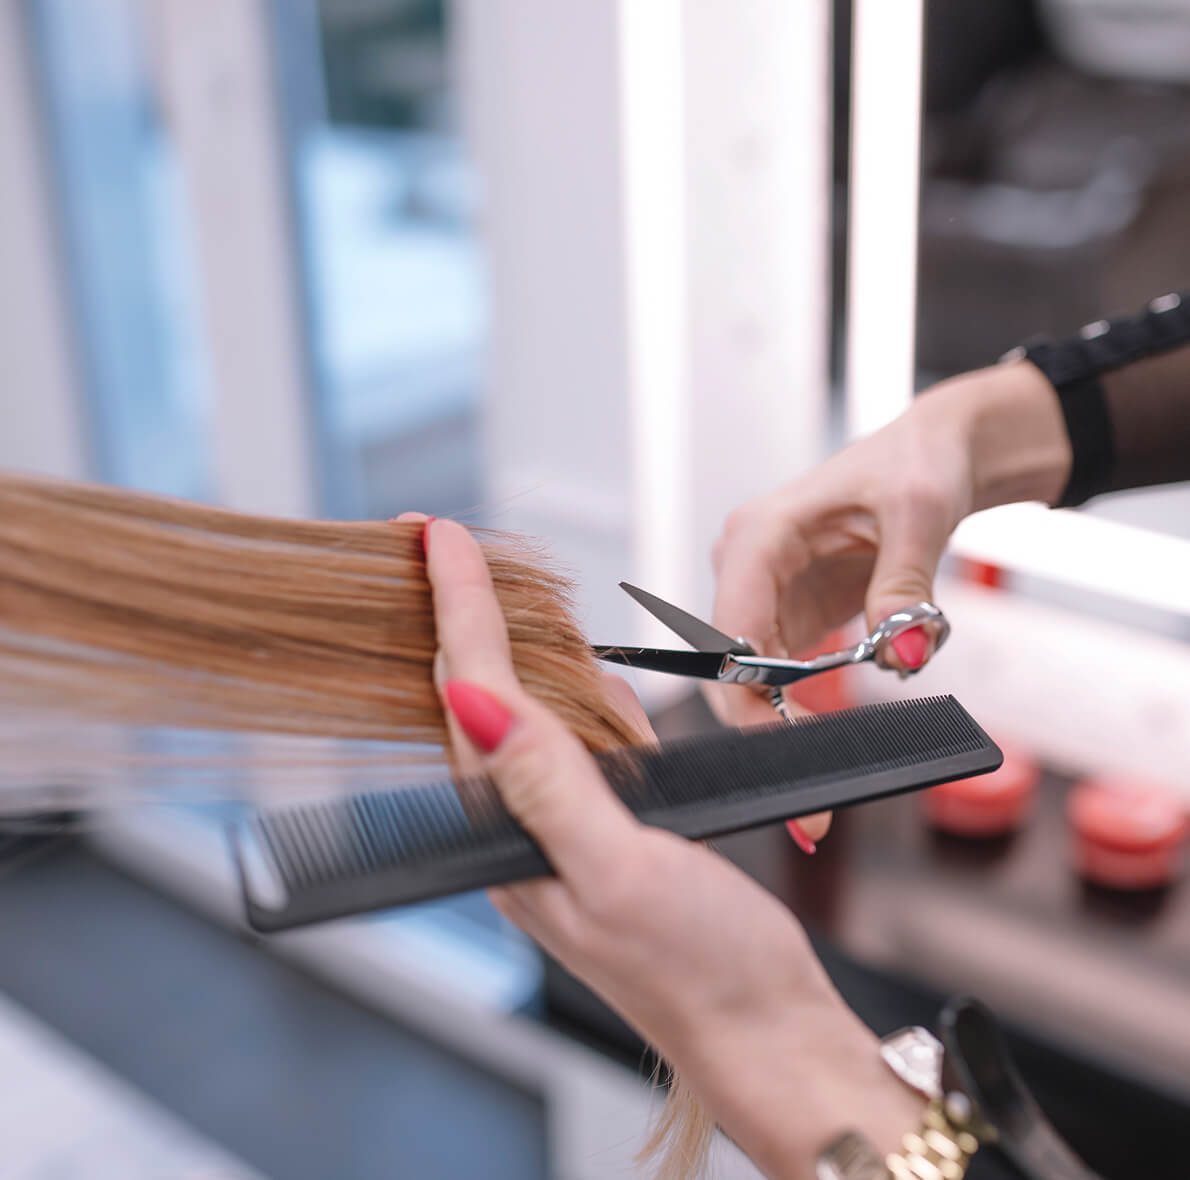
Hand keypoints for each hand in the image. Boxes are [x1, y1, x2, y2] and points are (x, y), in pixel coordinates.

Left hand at [421, 516, 920, 1178]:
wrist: (763, 1033)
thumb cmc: (700, 972)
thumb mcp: (621, 872)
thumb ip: (549, 785)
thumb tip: (476, 703)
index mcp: (514, 836)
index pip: (472, 696)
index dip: (458, 608)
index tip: (437, 538)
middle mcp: (526, 829)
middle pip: (476, 697)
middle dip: (458, 613)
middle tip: (437, 544)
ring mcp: (565, 827)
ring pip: (529, 713)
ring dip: (514, 649)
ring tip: (486, 588)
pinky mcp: (608, 828)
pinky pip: (579, 745)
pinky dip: (580, 697)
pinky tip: (587, 684)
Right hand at [707, 361, 1070, 729]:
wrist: (933, 454)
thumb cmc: (917, 463)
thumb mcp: (920, 515)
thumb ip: (905, 586)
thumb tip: (903, 652)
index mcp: (760, 535)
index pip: (729, 631)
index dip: (744, 694)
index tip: (783, 743)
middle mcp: (747, 564)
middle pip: (728, 664)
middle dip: (760, 723)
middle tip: (807, 787)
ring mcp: (763, 590)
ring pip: (748, 676)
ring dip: (780, 720)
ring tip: (824, 765)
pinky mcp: (787, 611)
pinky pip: (778, 670)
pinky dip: (798, 703)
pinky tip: (824, 732)